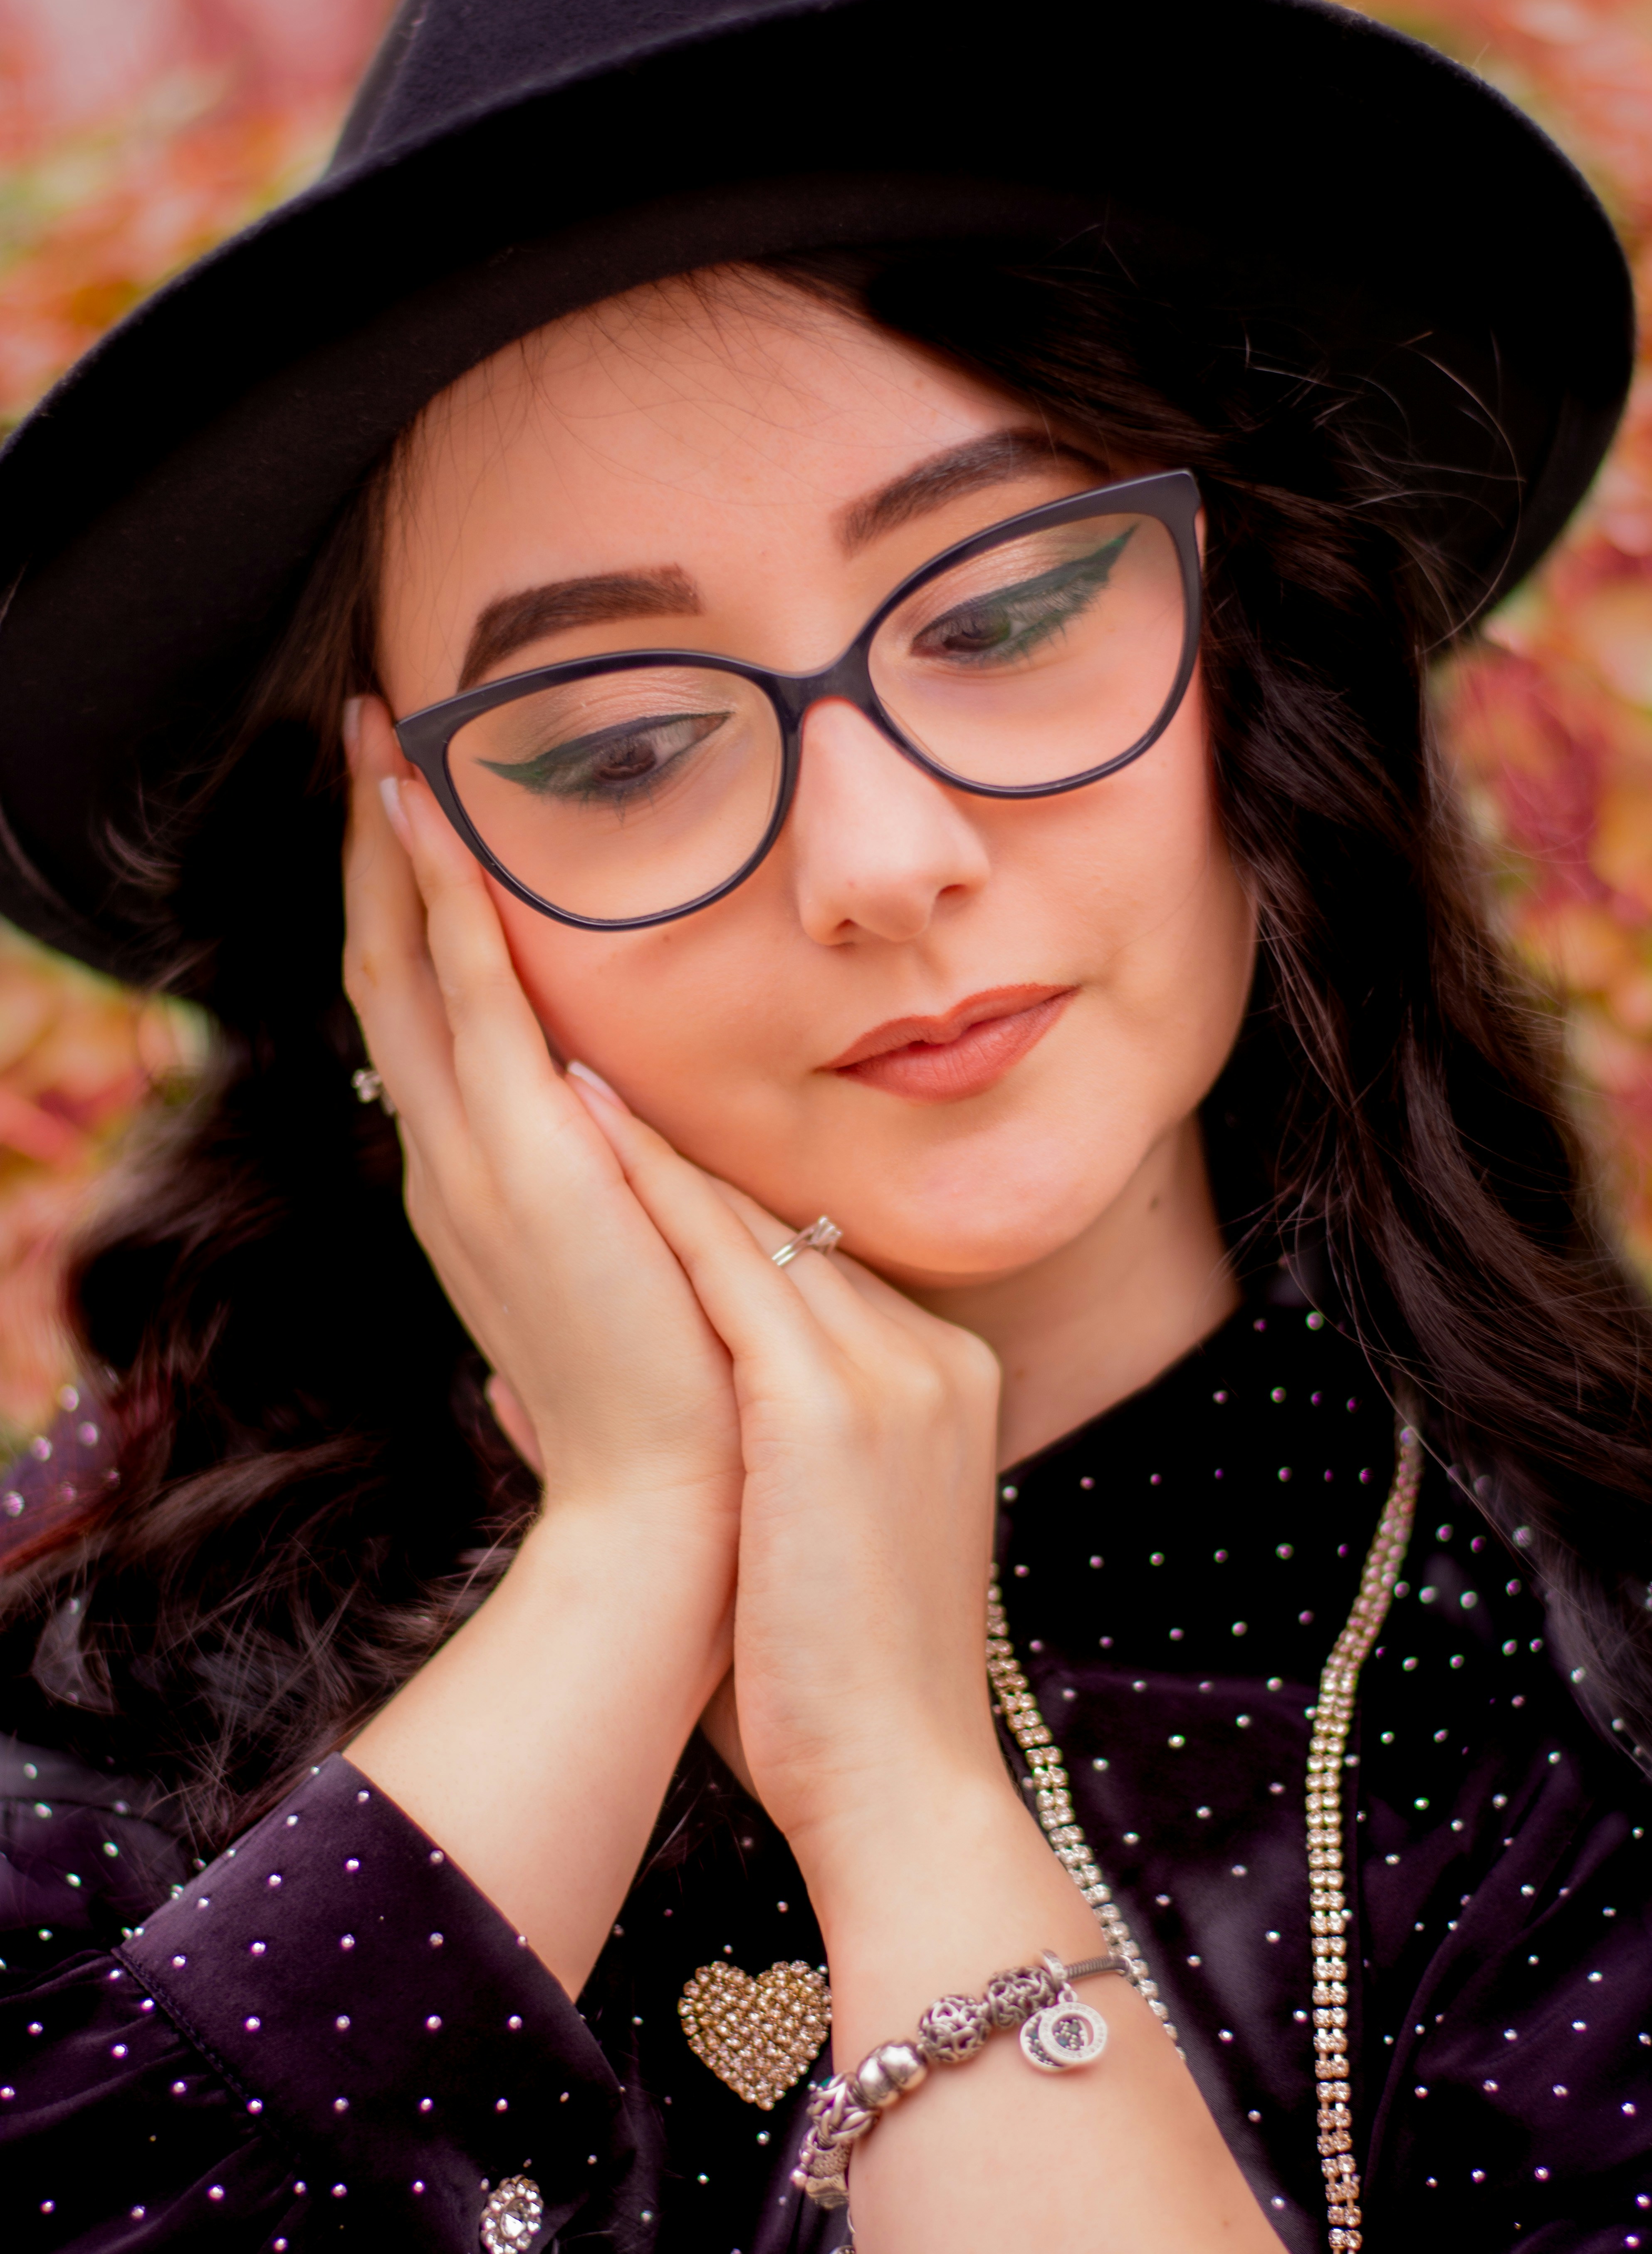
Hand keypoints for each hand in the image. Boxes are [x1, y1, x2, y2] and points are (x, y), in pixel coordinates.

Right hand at [341, 700, 743, 1539]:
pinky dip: (441, 902)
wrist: (676, 1513)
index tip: (416, 834)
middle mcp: (456, 1170)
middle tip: (372, 745)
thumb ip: (618, 1230)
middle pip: (391, 983)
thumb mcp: (634, 1291)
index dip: (410, 927)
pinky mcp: (525, 1161)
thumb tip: (630, 1202)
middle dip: (375, 862)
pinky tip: (429, 814)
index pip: (431, 1034)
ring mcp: (477, 1164)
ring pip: (407, 972)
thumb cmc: (677, 1411)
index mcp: (483, 1198)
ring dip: (390, 852)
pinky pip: (470, 999)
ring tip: (382, 739)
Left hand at [558, 1070, 1008, 1876]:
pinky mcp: (832, 1401)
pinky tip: (587, 1140)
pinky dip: (652, 1199)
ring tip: (568, 1085)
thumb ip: (743, 1461)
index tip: (633, 1165)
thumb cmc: (828, 1691)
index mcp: (942, 1386)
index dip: (714, 1220)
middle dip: (680, 1174)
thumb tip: (596, 1403)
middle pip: (788, 1235)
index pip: (815, 1273)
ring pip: (754, 1232)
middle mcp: (934, 1356)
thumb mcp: (809, 1546)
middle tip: (583, 1091)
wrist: (901, 1786)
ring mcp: (895, 1371)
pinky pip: (727, 1267)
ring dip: (654, 1161)